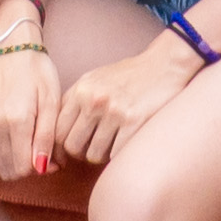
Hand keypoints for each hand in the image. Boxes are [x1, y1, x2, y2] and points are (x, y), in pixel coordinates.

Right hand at [0, 34, 60, 181]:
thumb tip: (43, 168)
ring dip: (15, 164)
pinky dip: (2, 158)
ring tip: (30, 147)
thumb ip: (46, 137)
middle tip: (43, 153)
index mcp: (17, 121)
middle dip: (29, 169)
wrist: (11, 49)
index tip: (52, 158)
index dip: (41, 169)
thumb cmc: (37, 72)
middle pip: (11, 171)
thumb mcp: (51, 101)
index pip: (24, 169)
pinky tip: (16, 144)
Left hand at [53, 39, 193, 162]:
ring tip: (111, 144)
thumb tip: (55, 135)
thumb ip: (75, 102)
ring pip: (93, 154)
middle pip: (72, 146)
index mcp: (81, 89)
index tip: (69, 152)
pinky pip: (115, 155)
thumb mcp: (95, 80)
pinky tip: (124, 143)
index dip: (60, 146)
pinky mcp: (134, 122)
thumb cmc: (129, 76)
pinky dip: (118, 155)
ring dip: (102, 155)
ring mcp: (114, 112)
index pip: (57, 130)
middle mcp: (94, 100)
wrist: (165, 65)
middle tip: (93, 148)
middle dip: (81, 153)